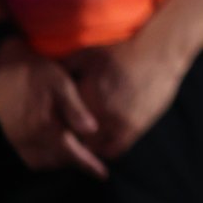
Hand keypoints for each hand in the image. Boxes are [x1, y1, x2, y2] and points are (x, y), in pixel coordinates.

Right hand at [0, 39, 107, 177]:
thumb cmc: (36, 71)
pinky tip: (54, 145)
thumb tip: (92, 131)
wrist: (2, 64)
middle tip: (90, 158)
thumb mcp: (61, 85)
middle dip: (73, 163)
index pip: (70, 154)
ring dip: (57, 161)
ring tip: (74, 152)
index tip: (103, 174)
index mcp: (43, 127)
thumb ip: (76, 110)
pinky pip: (28, 155)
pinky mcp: (10, 134)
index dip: (88, 165)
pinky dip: (43, 157)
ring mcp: (16, 138)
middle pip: (54, 162)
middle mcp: (28, 138)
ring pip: (39, 162)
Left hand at [65, 33, 192, 158]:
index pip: (60, 124)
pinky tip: (104, 143)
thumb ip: (64, 67)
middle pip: (75, 140)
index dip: (56, 127)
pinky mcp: (135, 128)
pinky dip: (107, 150)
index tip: (54, 126)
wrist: (159, 53)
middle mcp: (100, 113)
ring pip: (94, 149)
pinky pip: (115, 151)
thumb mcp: (88, 54)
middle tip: (68, 137)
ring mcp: (118, 123)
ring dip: (88, 148)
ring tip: (86, 141)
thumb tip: (43, 75)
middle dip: (70, 140)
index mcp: (84, 96)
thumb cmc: (122, 52)